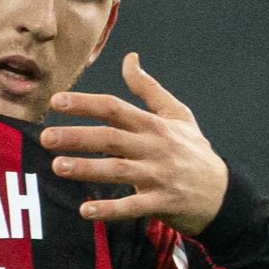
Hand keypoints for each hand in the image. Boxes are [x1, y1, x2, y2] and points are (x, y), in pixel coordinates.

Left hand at [43, 53, 229, 231]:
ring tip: (57, 167)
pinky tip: (85, 210)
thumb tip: (129, 58)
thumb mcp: (178, 114)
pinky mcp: (162, 202)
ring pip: (118, 170)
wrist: (223, 192)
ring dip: (87, 169)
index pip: (114, 108)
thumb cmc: (194, 150)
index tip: (56, 101)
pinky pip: (132, 207)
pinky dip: (110, 209)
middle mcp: (155, 147)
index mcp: (154, 124)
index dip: (85, 103)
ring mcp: (158, 175)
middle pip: (111, 137)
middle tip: (46, 136)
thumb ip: (149, 89)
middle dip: (77, 136)